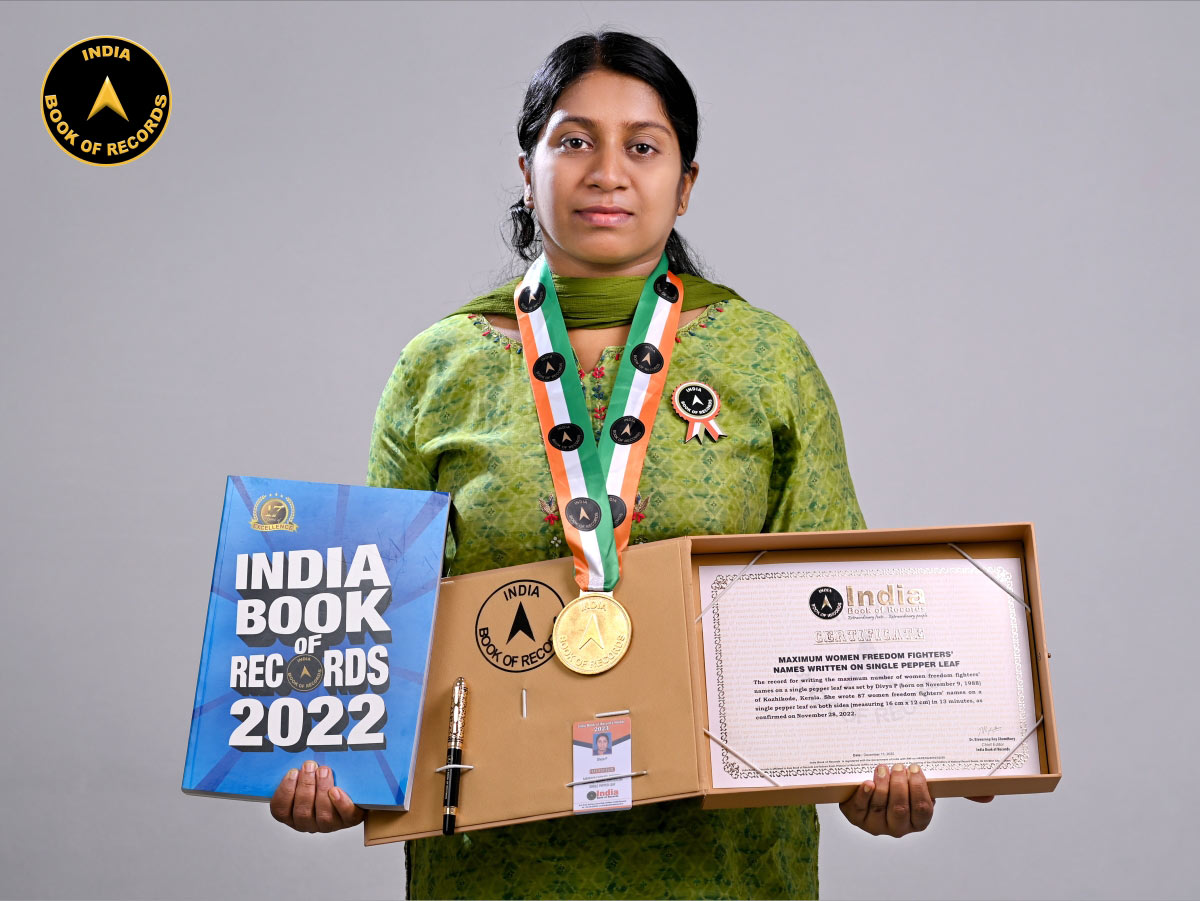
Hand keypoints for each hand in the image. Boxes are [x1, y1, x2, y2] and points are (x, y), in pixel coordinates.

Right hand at [269, 759, 364, 832]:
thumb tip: (292, 754)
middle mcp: (308, 823)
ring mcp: (329, 824)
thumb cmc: (322, 781)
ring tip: (324, 771)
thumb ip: (298, 771)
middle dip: (305, 786)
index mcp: (292, 814)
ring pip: (323, 815)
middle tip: (310, 765)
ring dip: (322, 789)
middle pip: (302, 812)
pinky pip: (345, 816)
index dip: (285, 791)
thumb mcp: (306, 776)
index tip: (293, 772)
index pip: (280, 810)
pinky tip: (337, 790)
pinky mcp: (349, 820)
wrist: (353, 791)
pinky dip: (341, 803)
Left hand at [840, 763, 994, 836]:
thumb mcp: (927, 785)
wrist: (867, 783)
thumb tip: (989, 796)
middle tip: (899, 766)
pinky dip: (864, 795)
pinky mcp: (855, 817)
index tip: (916, 768)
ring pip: (881, 807)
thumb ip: (956, 789)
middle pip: (901, 809)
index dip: (919, 789)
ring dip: (883, 786)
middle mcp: (898, 827)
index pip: (923, 811)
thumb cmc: (903, 785)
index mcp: (918, 821)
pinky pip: (859, 809)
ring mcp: (876, 825)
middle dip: (901, 785)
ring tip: (884, 768)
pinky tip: (867, 782)